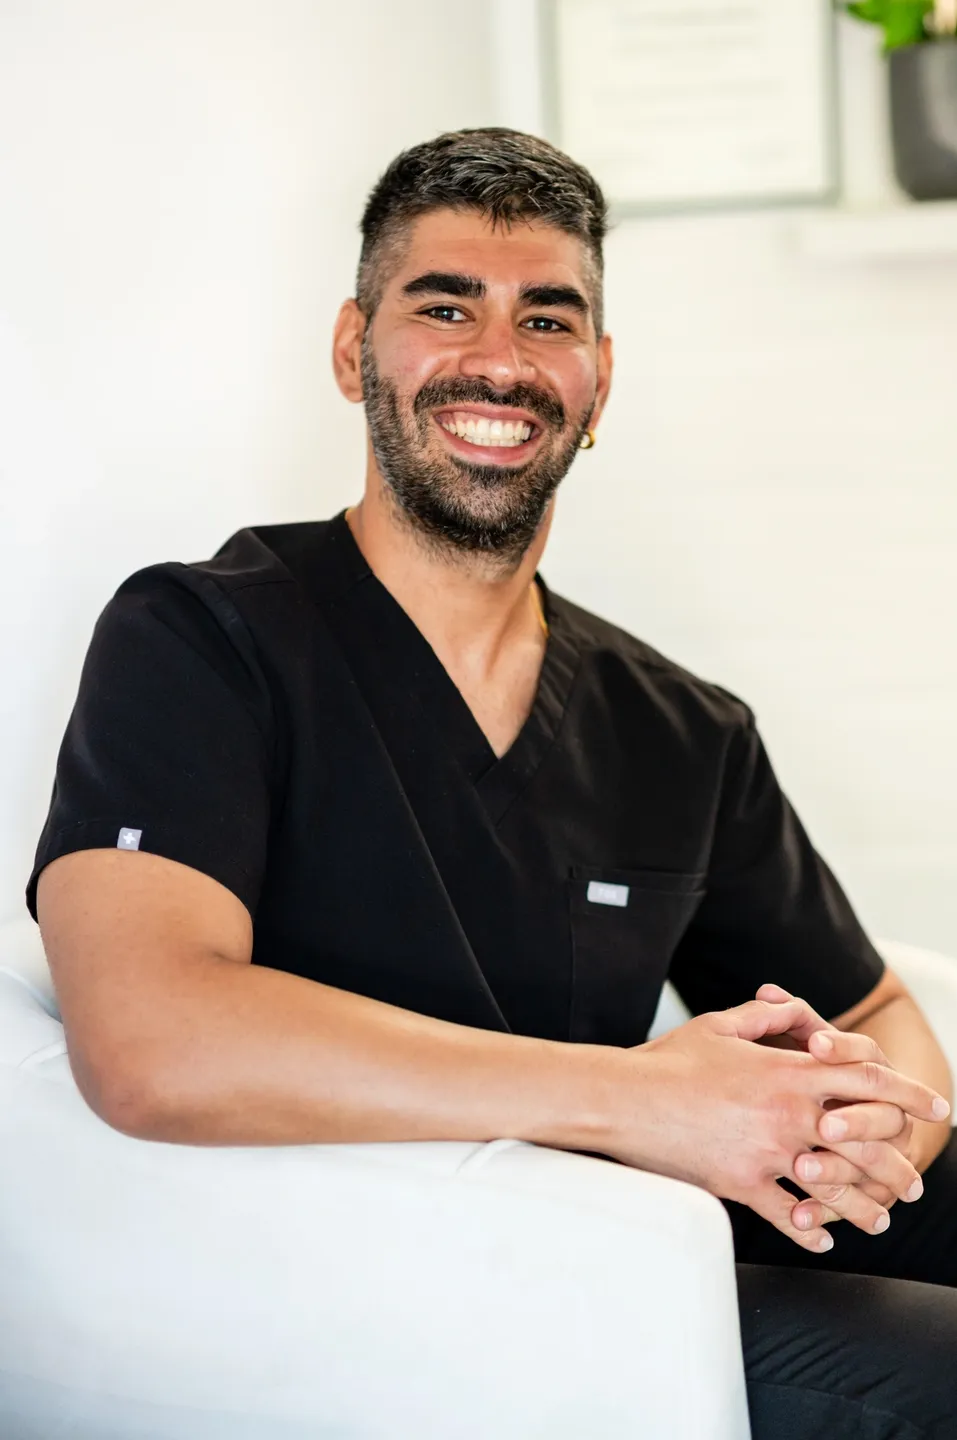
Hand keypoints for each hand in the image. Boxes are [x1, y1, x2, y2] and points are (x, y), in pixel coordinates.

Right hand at [622, 995, 947, 1254]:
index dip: (909, 1093)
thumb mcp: (721, 1025)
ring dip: (864, 1208)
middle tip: (912, 1182)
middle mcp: (787, 1114)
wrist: (625, 1099)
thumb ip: (767, 1016)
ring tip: (879, 1219)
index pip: (868, 1079)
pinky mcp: (741, 1185)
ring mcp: (766, 1154)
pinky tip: (820, 1237)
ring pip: (835, 1190)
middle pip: (867, 1142)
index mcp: (788, 1070)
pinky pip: (787, 1217)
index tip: (938, 1106)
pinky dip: (809, 1231)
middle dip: (899, 1163)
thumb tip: (797, 1009)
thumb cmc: (670, 1059)